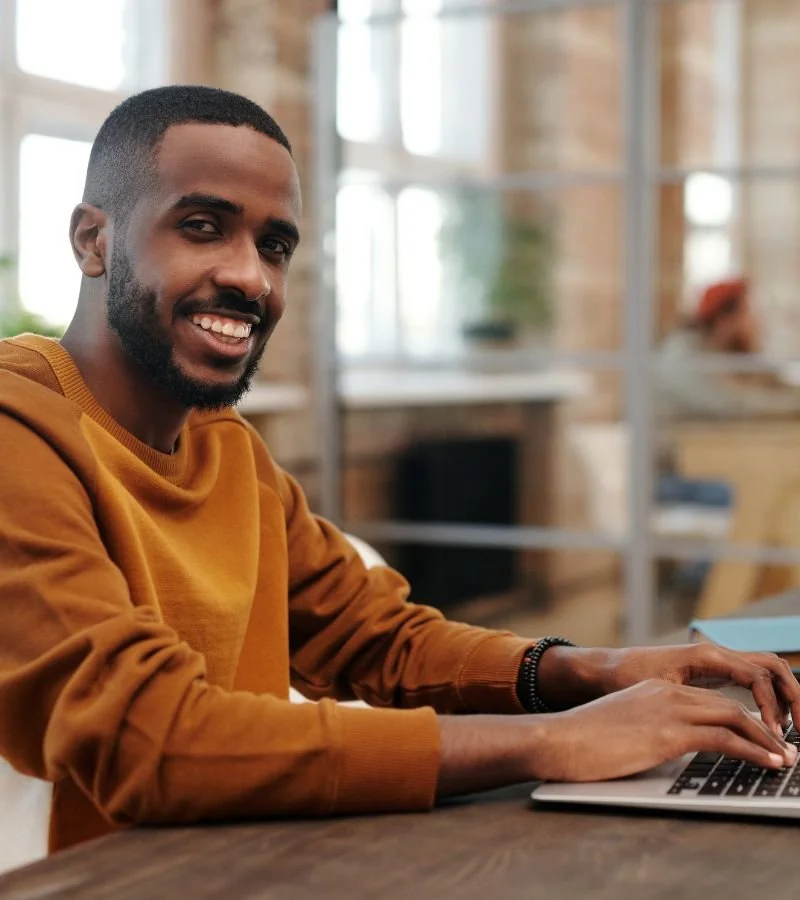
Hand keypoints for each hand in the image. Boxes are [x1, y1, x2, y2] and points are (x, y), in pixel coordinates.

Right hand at [537, 643, 799, 734]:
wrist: (558, 739)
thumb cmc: (582, 740)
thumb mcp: (623, 727)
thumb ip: (650, 729)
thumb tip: (671, 751)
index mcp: (656, 690)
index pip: (711, 701)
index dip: (742, 720)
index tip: (761, 737)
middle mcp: (667, 693)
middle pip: (729, 706)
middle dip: (763, 728)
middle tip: (785, 748)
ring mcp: (669, 710)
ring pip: (734, 718)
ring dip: (766, 740)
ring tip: (786, 759)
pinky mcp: (669, 732)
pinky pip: (725, 738)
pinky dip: (754, 751)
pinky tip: (769, 763)